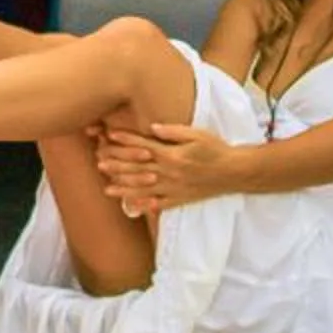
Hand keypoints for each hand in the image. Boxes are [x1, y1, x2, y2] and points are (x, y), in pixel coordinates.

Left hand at [97, 122, 232, 212]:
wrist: (234, 172)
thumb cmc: (216, 149)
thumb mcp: (197, 134)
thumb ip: (173, 131)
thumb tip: (152, 127)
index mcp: (172, 155)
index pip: (143, 146)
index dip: (124, 140)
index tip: (108, 135)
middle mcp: (169, 173)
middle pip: (137, 169)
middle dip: (117, 165)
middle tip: (99, 162)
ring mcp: (173, 188)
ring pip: (143, 189)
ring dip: (124, 187)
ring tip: (106, 188)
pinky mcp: (179, 199)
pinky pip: (158, 204)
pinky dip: (143, 205)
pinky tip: (130, 206)